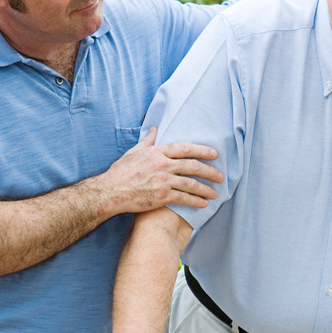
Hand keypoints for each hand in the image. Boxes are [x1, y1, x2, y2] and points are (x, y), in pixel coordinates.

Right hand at [103, 127, 222, 213]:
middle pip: (192, 166)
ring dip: (205, 188)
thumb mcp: (134, 151)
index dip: (202, 150)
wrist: (111, 191)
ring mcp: (163, 181)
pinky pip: (184, 198)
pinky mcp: (162, 196)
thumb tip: (154, 128)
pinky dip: (195, 201)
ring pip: (191, 183)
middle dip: (209, 171)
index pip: (185, 148)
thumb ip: (147, 140)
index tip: (214, 154)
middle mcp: (163, 165)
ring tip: (215, 193)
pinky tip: (204, 203)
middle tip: (220, 176)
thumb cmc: (121, 171)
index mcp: (158, 152)